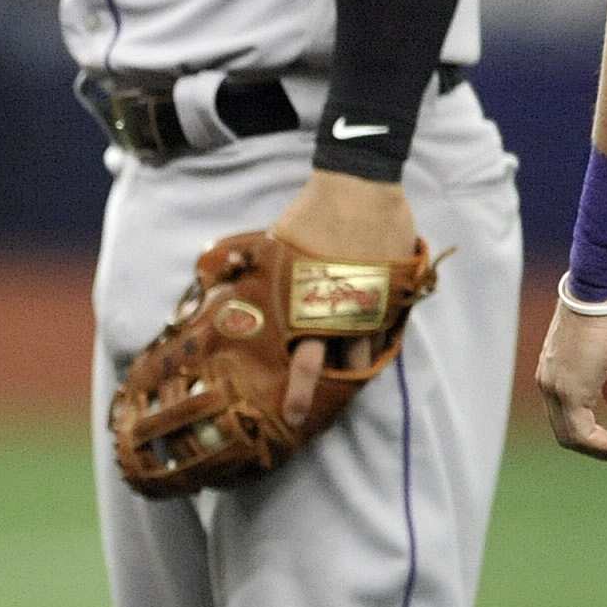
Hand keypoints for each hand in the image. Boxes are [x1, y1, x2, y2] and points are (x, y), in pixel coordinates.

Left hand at [269, 167, 415, 416]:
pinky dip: (375, 339)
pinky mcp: (393, 293)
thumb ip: (246, 269)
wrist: (357, 189)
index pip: (304, 360)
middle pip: (339, 366)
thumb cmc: (308, 216)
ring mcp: (371, 305)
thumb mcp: (269, 246)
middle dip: (325, 393)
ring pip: (365, 350)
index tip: (291, 416)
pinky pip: (385, 327)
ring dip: (354, 366)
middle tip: (308, 418)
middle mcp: (340, 313)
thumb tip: (212, 275)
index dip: (299, 392)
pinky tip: (366, 347)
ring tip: (342, 382)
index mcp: (306, 305)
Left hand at [537, 289, 606, 462]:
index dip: (593, 431)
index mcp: (557, 372)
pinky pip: (582, 433)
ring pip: (572, 437)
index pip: (565, 414)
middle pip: (566, 430)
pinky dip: (605, 445)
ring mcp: (555, 387)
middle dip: (599, 447)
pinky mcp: (568, 390)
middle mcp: (549, 383)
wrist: (602, 291)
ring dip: (604, 450)